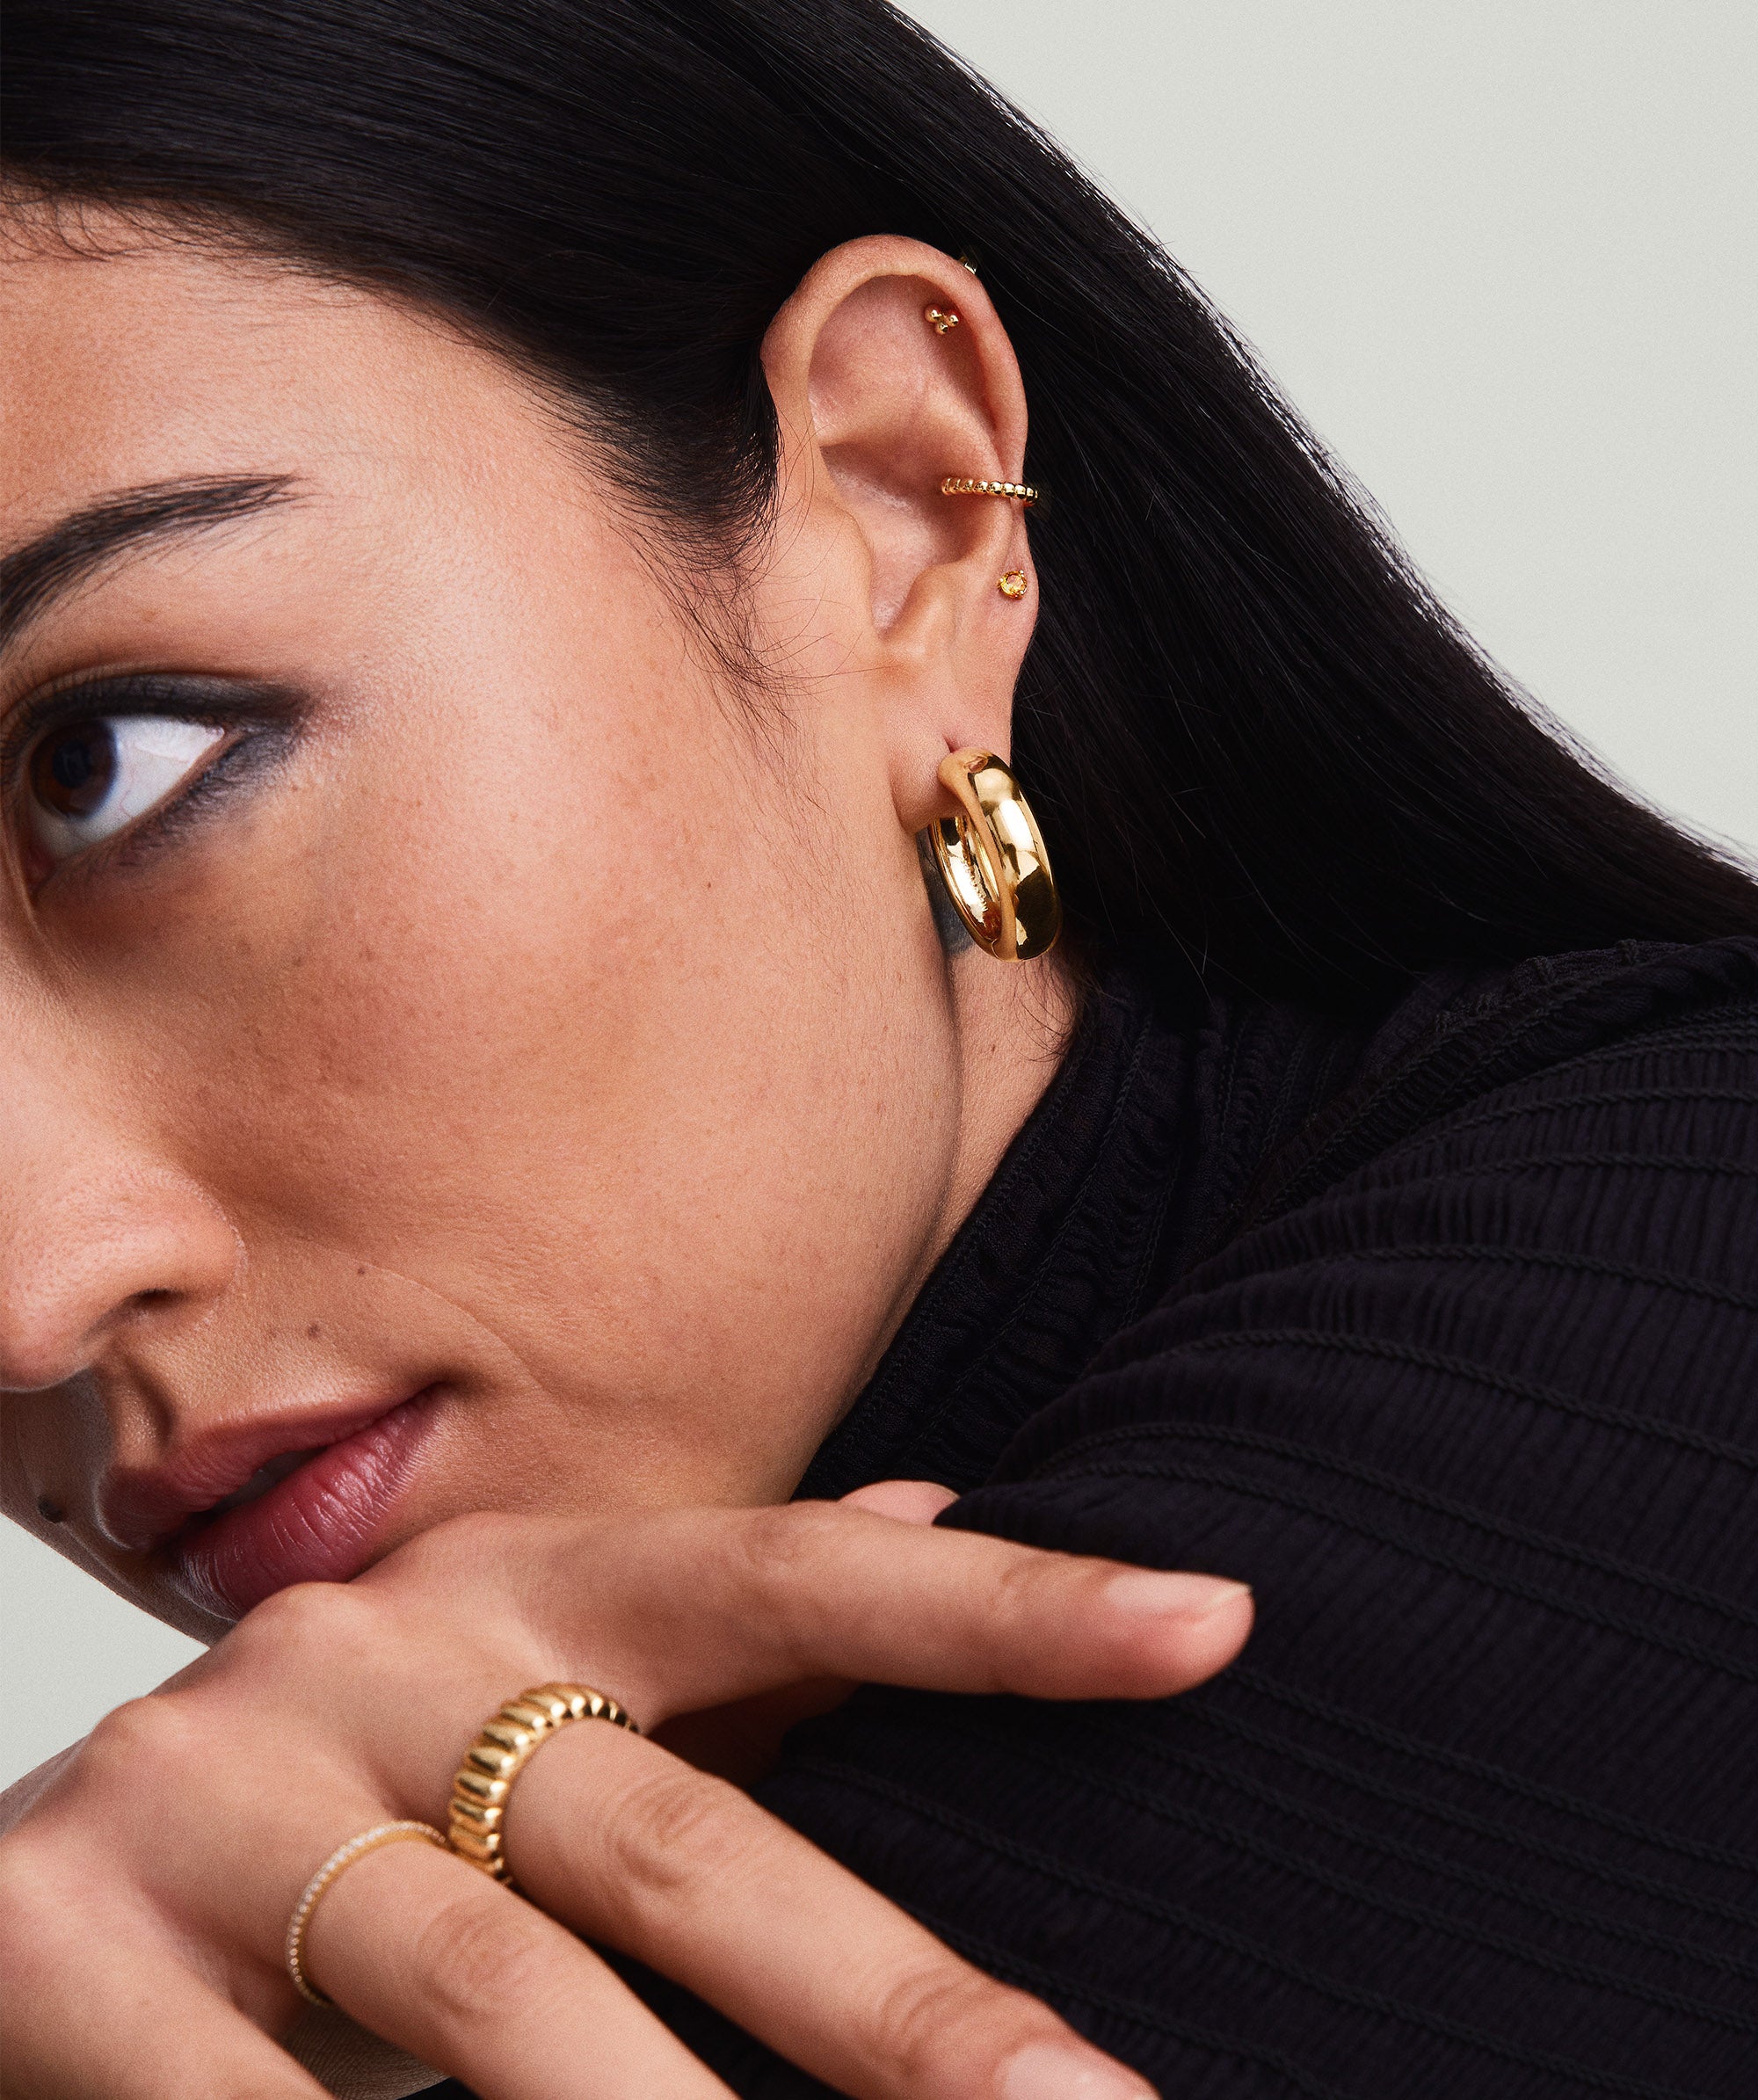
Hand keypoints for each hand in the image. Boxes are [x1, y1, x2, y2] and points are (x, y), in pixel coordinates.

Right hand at [0, 1485, 1251, 2097]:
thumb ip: (721, 1636)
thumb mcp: (525, 1683)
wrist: (29, 1882)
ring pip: (490, 1992)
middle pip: (676, 1835)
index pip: (790, 1575)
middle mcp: (376, 1652)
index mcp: (518, 1582)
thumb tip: (932, 1508)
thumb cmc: (348, 1791)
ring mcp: (216, 1794)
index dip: (1000, 1602)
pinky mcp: (63, 1947)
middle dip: (894, 1999)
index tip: (1211, 1624)